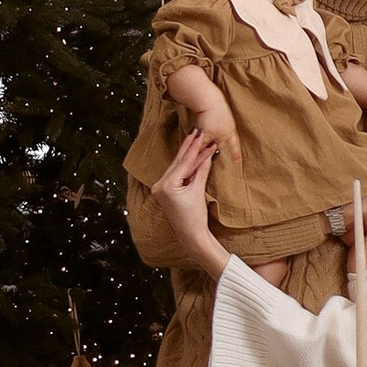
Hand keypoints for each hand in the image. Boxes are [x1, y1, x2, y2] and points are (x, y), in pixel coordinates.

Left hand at [150, 128, 224, 262]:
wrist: (191, 235)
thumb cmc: (195, 217)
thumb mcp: (198, 190)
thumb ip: (201, 170)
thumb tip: (207, 153)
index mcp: (166, 185)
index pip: (184, 162)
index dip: (194, 148)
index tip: (201, 135)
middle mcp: (159, 185)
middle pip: (178, 162)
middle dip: (190, 147)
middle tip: (198, 131)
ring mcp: (160, 188)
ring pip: (177, 166)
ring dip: (188, 155)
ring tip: (196, 139)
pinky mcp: (164, 190)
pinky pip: (176, 173)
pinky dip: (185, 165)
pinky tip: (192, 154)